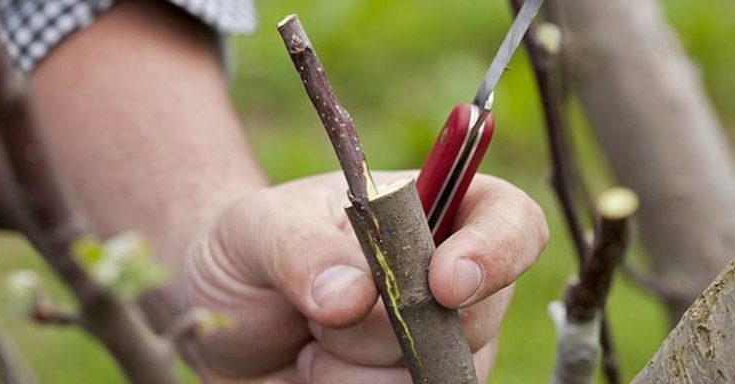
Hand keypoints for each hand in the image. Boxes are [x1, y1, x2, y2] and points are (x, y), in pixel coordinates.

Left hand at [183, 171, 547, 382]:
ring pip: (435, 378)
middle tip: (319, 312)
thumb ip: (303, 249)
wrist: (223, 315)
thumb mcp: (260, 229)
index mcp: (431, 211)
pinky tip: (311, 375)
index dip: (496, 252)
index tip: (443, 284)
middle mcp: (447, 281)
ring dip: (354, 372)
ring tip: (309, 344)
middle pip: (474, 318)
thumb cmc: (251, 250)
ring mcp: (435, 345)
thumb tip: (355, 297)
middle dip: (386, 327)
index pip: (511, 222)